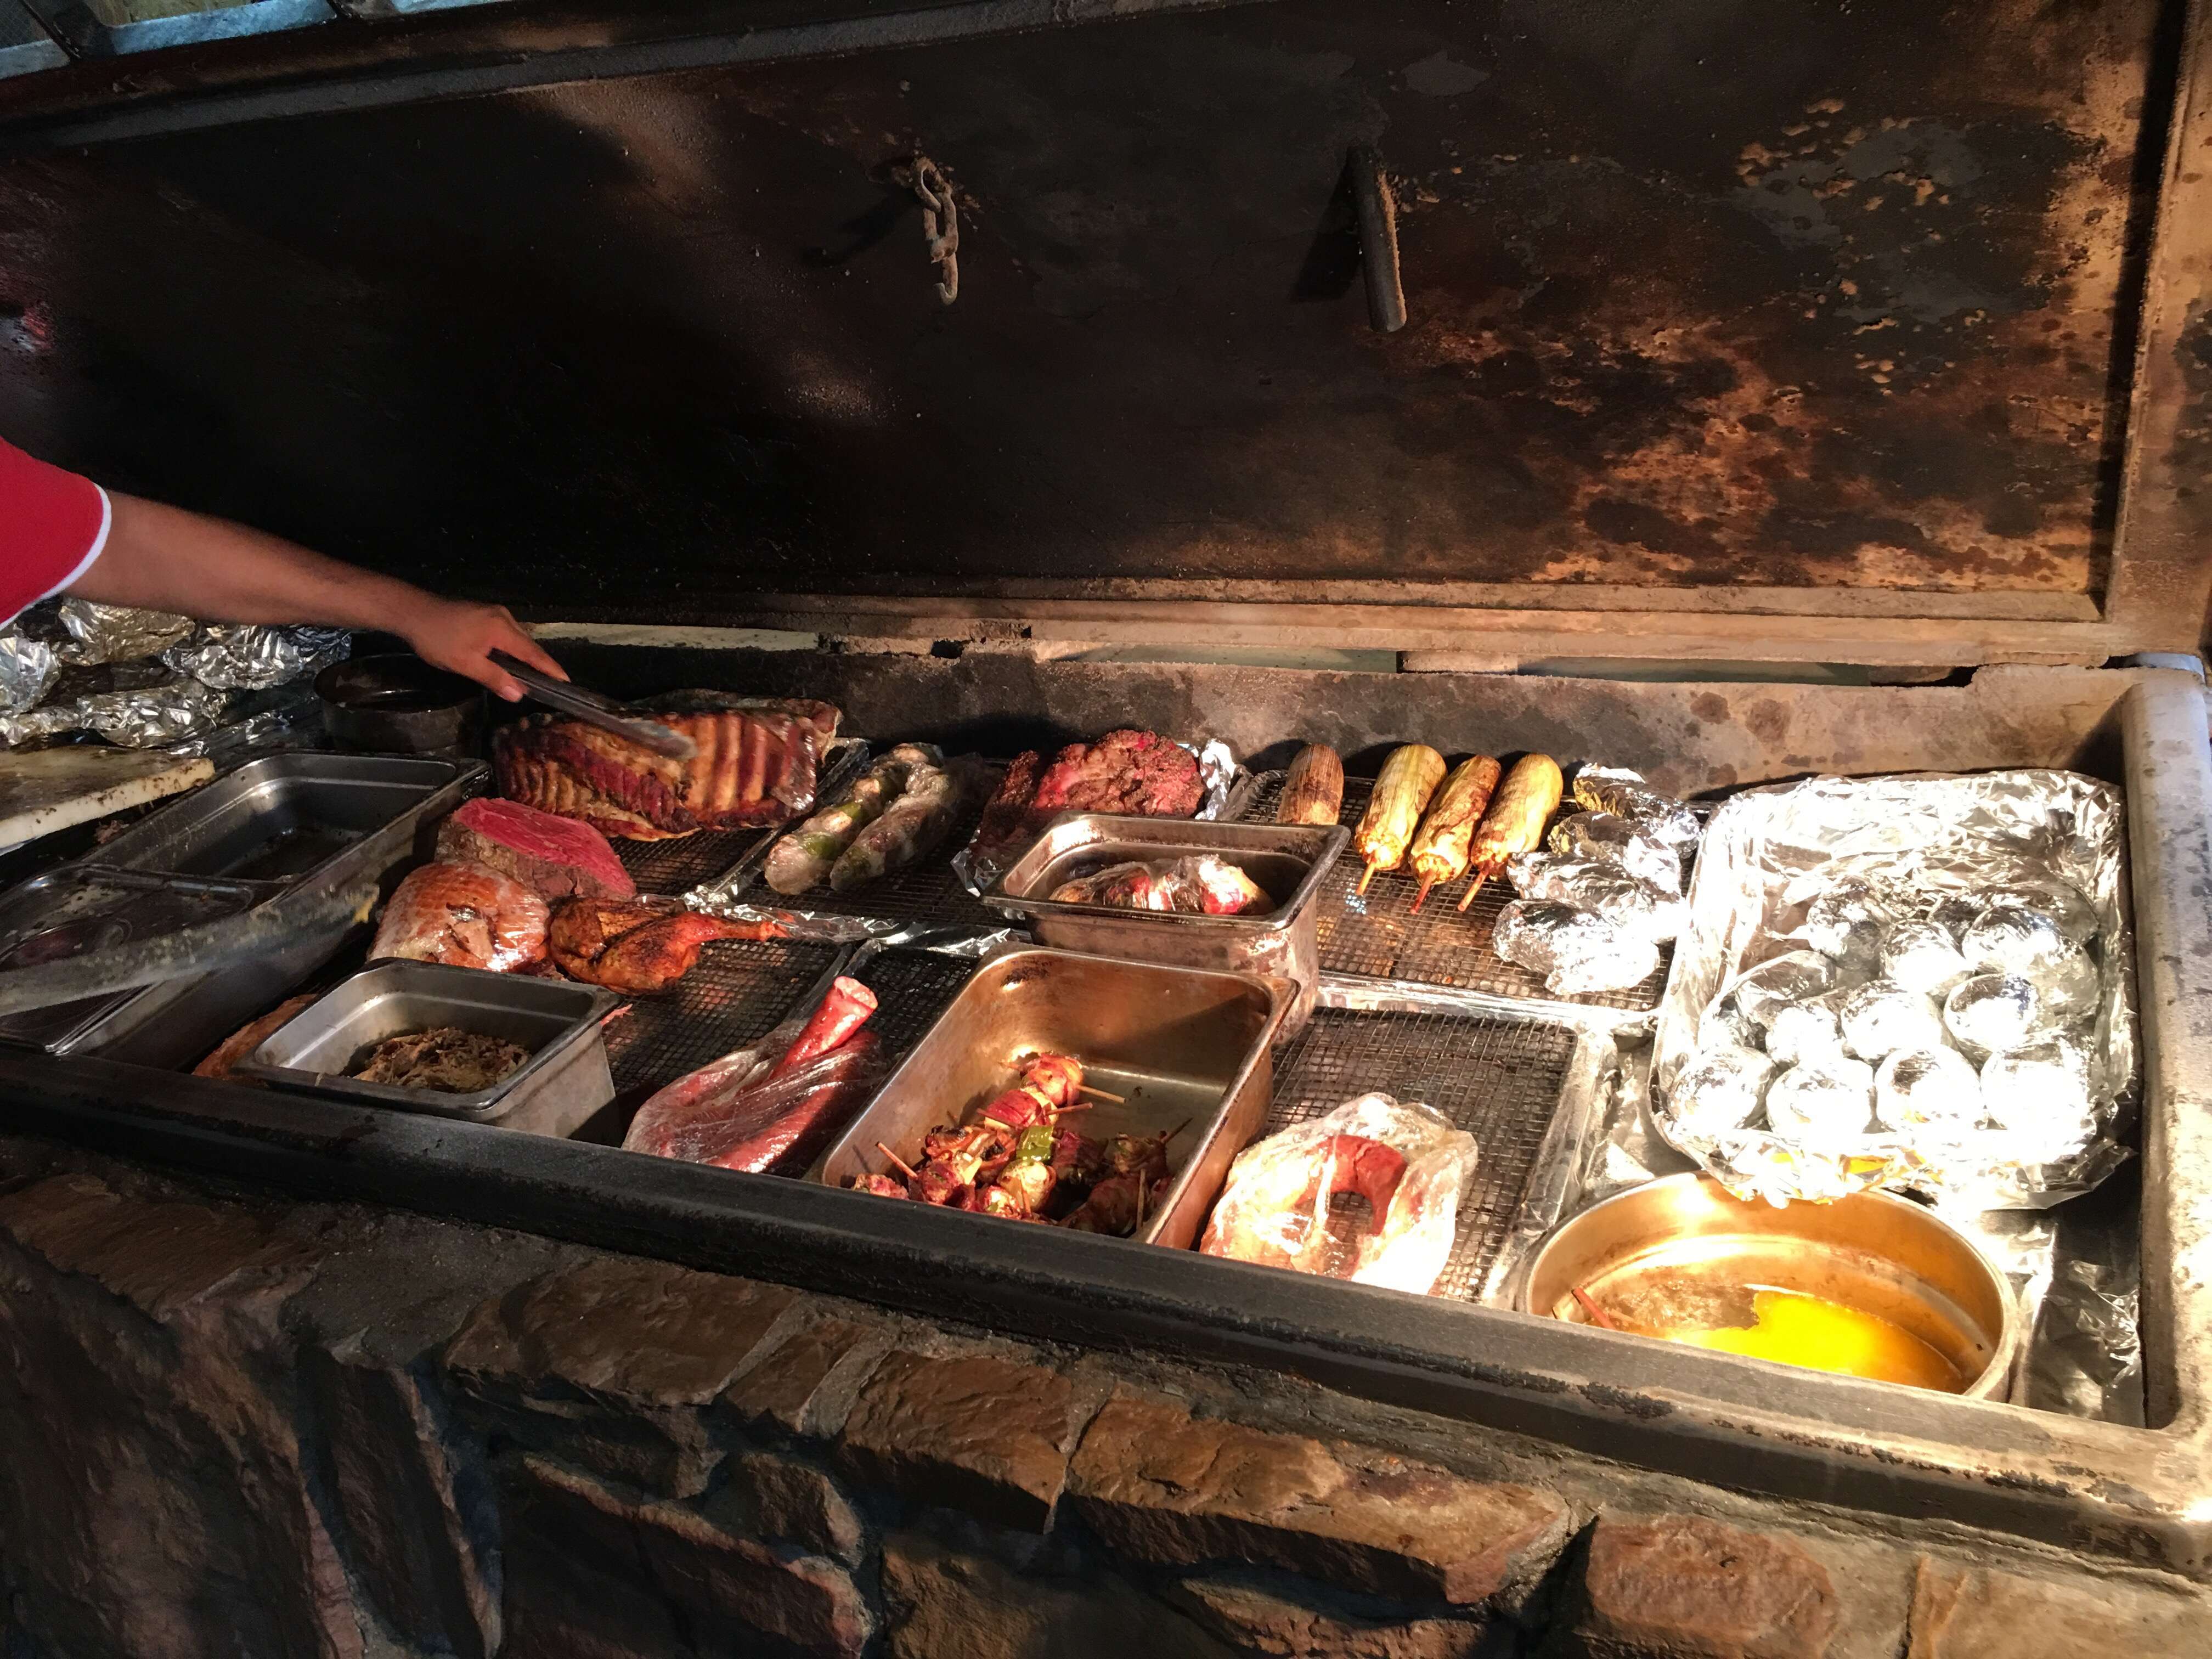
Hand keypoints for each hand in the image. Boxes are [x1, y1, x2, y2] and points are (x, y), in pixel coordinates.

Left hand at [399, 598, 566, 700]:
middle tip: (551, 686)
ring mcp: (494, 613)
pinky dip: (512, 649)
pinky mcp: (485, 614)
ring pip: (517, 639)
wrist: (412, 612)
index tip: (567, 682)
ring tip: (533, 677)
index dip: (551, 669)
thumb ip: (494, 678)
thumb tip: (519, 695)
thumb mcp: (465, 664)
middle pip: (528, 645)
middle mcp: (503, 617)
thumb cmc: (438, 639)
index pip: (533, 653)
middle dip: (540, 665)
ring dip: (524, 658)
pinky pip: (507, 634)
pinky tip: (509, 661)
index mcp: (502, 629)